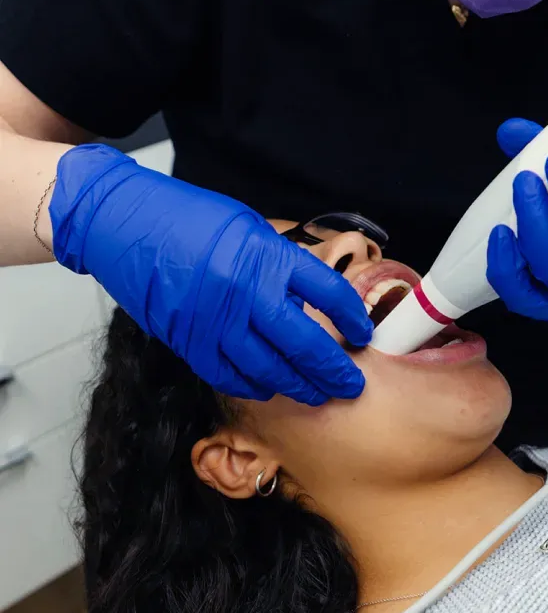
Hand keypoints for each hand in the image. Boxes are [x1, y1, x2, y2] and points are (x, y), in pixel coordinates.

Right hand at [50, 145, 372, 404]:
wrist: (120, 222)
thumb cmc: (186, 218)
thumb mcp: (248, 229)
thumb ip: (279, 265)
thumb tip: (307, 298)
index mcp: (267, 256)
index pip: (328, 293)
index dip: (352, 318)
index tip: (363, 333)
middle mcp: (246, 292)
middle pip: (305, 343)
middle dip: (334, 370)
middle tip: (351, 384)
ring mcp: (216, 322)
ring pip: (270, 369)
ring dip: (299, 386)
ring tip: (318, 394)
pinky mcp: (188, 342)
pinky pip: (229, 376)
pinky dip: (254, 386)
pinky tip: (270, 389)